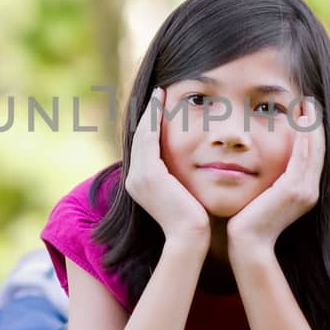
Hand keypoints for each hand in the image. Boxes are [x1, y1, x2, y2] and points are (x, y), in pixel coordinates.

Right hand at [125, 88, 210, 247]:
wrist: (190, 237)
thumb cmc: (196, 220)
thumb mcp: (185, 193)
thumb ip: (181, 177)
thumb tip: (193, 165)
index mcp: (140, 183)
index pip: (144, 146)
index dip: (151, 124)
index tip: (161, 105)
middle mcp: (134, 179)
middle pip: (140, 136)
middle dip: (148, 113)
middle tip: (158, 92)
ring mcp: (138, 176)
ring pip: (142, 133)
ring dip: (150, 111)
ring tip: (159, 92)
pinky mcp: (148, 174)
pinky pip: (149, 136)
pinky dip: (154, 117)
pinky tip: (163, 101)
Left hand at [226, 98, 324, 257]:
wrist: (247, 244)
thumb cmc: (247, 221)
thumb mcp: (262, 195)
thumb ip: (269, 179)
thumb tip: (261, 162)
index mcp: (305, 192)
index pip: (312, 155)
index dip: (312, 133)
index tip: (306, 112)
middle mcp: (310, 191)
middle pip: (318, 149)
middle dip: (315, 124)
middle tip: (311, 101)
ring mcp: (305, 191)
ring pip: (314, 149)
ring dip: (312, 125)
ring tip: (308, 103)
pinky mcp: (295, 189)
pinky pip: (303, 155)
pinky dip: (305, 135)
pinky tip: (302, 118)